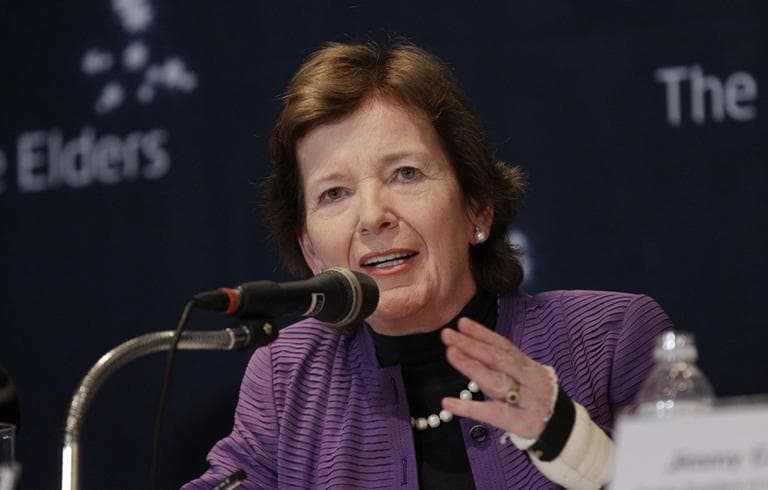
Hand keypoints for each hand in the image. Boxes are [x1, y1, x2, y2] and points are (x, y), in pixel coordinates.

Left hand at [441, 317, 555, 439]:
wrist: (561, 429)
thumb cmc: (534, 400)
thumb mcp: (523, 378)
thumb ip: (502, 364)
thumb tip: (469, 342)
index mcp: (528, 366)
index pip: (504, 346)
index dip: (483, 334)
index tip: (462, 323)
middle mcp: (530, 379)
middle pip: (499, 360)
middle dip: (473, 345)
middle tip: (448, 335)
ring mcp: (527, 401)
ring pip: (497, 382)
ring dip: (472, 367)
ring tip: (451, 354)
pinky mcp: (521, 423)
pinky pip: (492, 413)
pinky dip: (469, 408)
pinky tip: (448, 402)